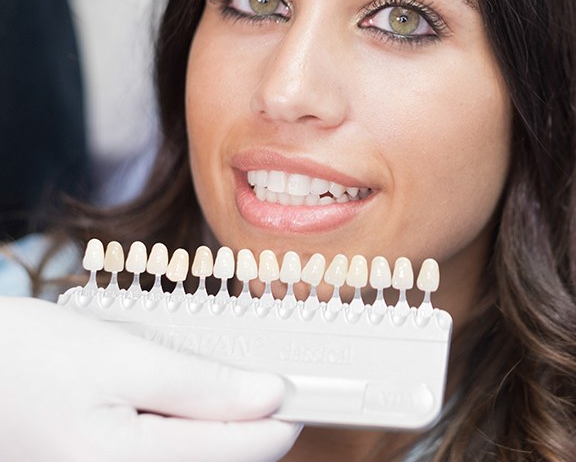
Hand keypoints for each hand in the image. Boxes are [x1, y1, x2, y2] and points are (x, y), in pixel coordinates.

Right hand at [0, 297, 299, 461]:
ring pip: (200, 458)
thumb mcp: (122, 359)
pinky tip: (183, 395)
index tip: (308, 383)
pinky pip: (171, 454)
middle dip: (250, 415)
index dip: (283, 413)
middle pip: (225, 458)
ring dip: (220, 420)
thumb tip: (269, 394)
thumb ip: (200, 385)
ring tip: (219, 376)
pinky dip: (191, 425)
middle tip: (261, 368)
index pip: (245, 449)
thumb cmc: (32, 358)